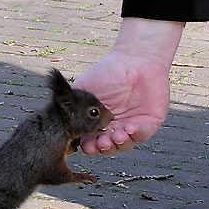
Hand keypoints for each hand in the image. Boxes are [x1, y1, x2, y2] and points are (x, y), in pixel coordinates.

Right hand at [73, 18, 183, 154]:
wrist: (134, 59)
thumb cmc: (108, 72)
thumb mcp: (83, 88)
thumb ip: (70, 103)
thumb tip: (59, 117)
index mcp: (97, 122)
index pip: (91, 141)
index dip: (89, 146)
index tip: (86, 145)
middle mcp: (113, 127)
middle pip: (107, 147)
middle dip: (103, 148)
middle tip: (102, 142)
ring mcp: (131, 126)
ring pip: (124, 145)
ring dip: (118, 144)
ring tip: (115, 135)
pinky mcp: (148, 123)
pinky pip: (142, 135)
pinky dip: (135, 135)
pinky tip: (129, 127)